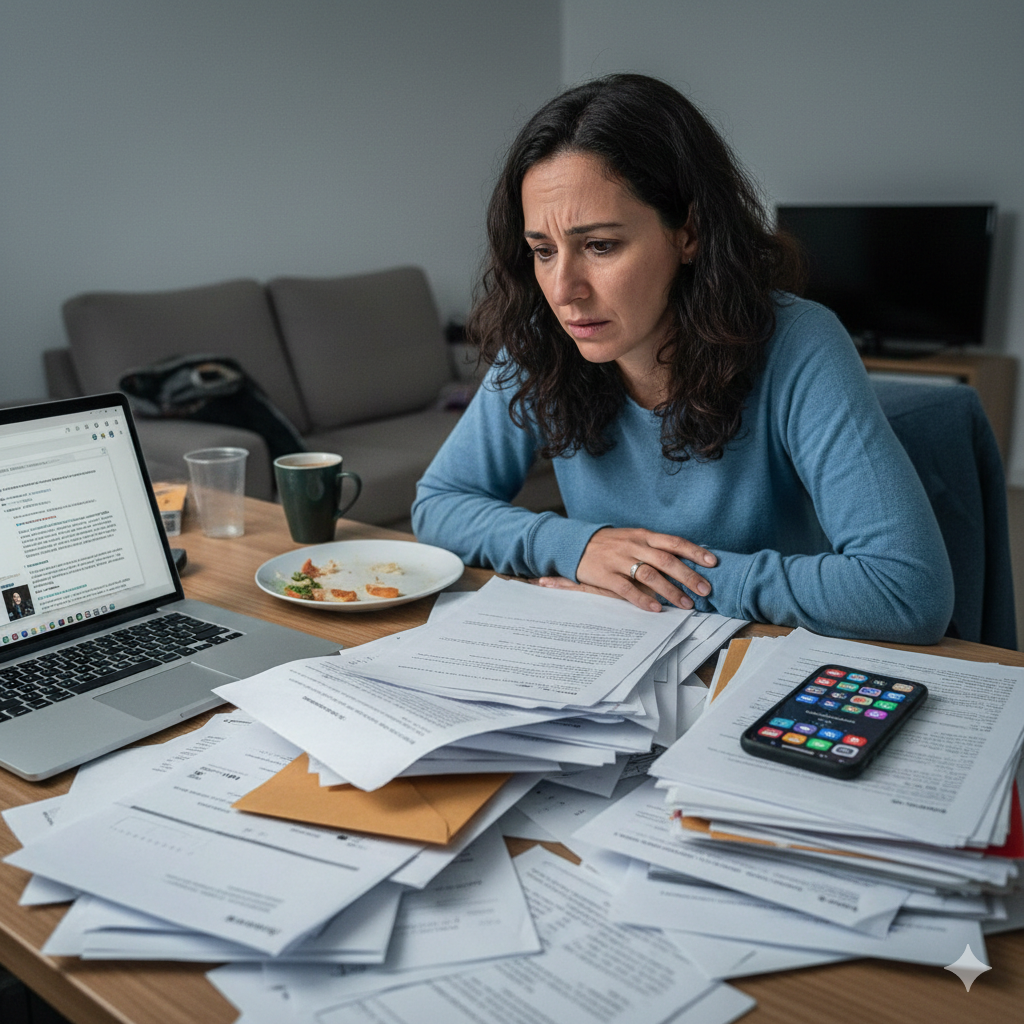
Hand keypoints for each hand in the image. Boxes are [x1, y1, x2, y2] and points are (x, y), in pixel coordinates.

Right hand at [535, 527, 715, 611]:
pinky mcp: (606, 575)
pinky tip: (656, 608)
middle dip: (688, 576)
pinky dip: (643, 599)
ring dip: (671, 591)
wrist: (575, 544)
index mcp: (643, 536)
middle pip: (666, 560)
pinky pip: (627, 589)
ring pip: (650, 575)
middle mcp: (634, 546)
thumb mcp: (633, 538)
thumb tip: (684, 561)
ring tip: (686, 604)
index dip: (694, 552)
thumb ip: (655, 548)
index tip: (712, 562)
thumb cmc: (610, 544)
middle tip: (705, 590)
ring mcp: (619, 560)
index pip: (674, 542)